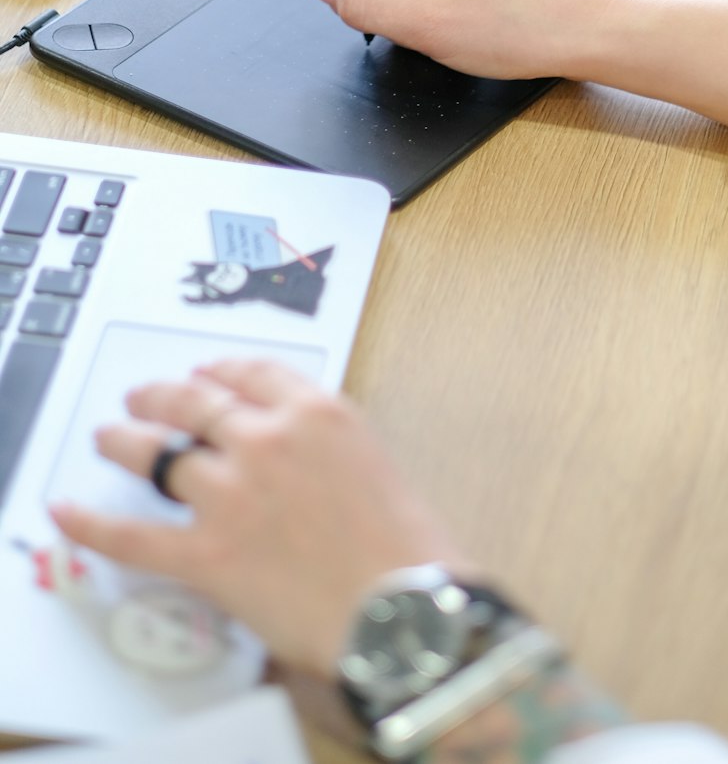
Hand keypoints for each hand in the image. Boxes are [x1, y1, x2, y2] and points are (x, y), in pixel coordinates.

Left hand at [50, 360, 471, 677]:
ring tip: (109, 437)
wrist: (402, 609)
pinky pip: (135, 535)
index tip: (204, 375)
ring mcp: (230, 494)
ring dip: (126, 441)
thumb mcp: (371, 460)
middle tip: (142, 397)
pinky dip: (94, 524)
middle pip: (195, 402)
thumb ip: (321, 444)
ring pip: (159, 455)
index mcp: (315, 412)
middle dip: (162, 396)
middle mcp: (266, 439)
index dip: (217, 372)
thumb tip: (285, 454)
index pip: (250, 373)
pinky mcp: (207, 554)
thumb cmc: (404, 546)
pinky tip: (68, 511)